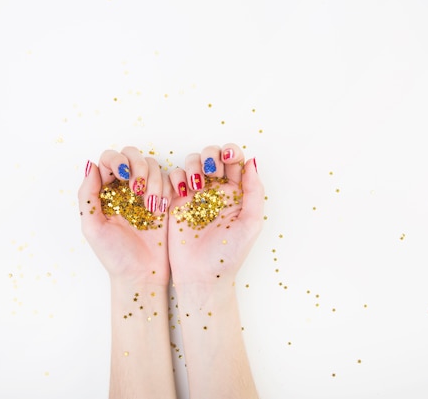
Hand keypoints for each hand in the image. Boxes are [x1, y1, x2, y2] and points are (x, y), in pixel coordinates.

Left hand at [78, 146, 172, 285]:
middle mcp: (126, 188)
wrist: (143, 275)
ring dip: (153, 180)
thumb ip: (88, 196)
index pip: (108, 159)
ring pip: (153, 164)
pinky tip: (160, 208)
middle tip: (138, 188)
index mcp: (106, 191)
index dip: (116, 160)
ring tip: (150, 206)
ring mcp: (147, 192)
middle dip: (138, 166)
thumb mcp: (92, 227)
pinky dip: (166, 188)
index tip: (123, 177)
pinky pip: (170, 179)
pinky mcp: (166, 199)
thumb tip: (91, 166)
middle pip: (132, 154)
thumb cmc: (115, 256)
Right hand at [167, 143, 264, 288]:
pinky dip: (176, 178)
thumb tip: (252, 162)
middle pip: (212, 154)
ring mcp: (194, 193)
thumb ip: (254, 192)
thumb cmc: (228, 254)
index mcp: (236, 191)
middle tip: (211, 171)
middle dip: (211, 155)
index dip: (231, 151)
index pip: (235, 160)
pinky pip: (172, 176)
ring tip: (196, 187)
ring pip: (192, 161)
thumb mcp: (250, 223)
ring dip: (194, 165)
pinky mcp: (176, 200)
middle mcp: (216, 188)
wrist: (201, 275)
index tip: (228, 158)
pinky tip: (182, 193)